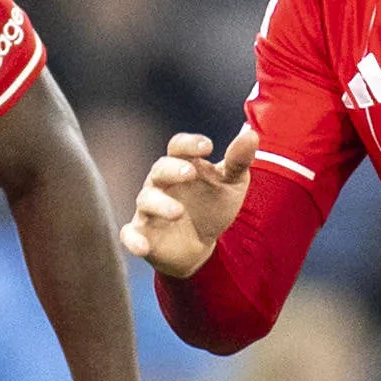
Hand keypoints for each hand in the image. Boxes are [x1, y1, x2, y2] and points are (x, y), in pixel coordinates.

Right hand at [119, 126, 257, 276]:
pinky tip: (143, 247)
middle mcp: (161, 184)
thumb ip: (238, 160)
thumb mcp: (232, 183)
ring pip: (146, 200)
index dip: (189, 144)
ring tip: (178, 212)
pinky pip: (130, 235)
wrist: (201, 246)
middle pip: (159, 169)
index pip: (178, 147)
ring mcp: (149, 209)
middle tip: (191, 173)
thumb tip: (250, 133)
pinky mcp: (142, 234)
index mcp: (181, 166)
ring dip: (160, 204)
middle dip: (173, 170)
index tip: (208, 147)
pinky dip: (133, 240)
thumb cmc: (212, 207)